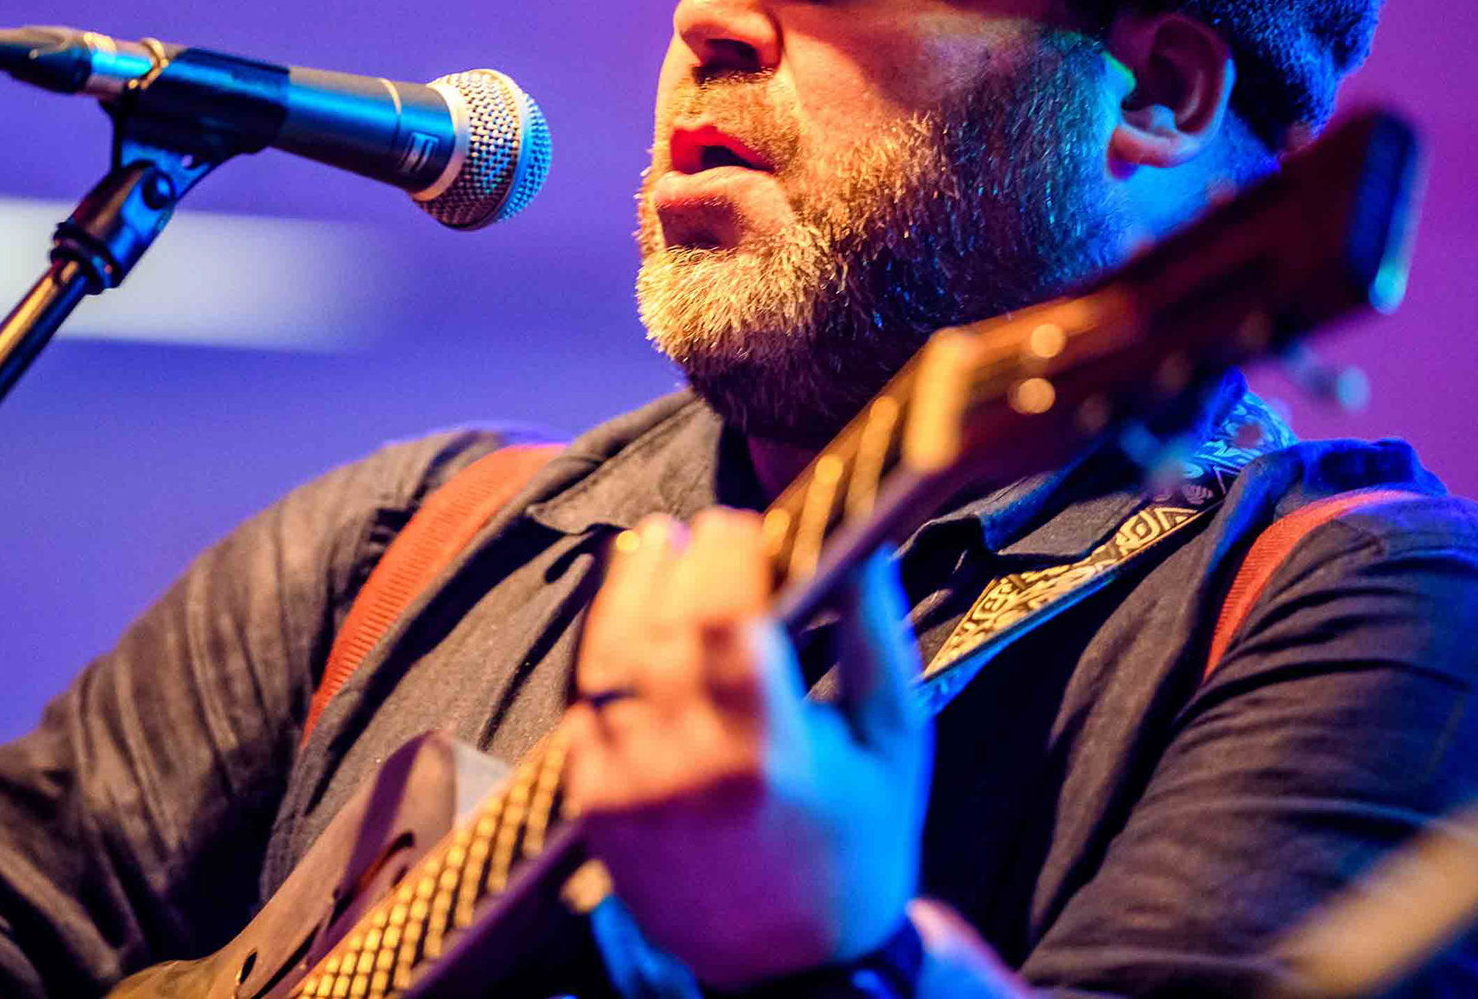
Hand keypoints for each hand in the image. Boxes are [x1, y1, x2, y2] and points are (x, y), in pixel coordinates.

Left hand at [563, 508, 931, 990]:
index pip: (724, 620)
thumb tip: (861, 542)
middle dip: (671, 565)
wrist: (796, 969)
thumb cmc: (859, 847)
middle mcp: (685, 772)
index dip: (724, 557)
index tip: (740, 523)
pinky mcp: (594, 814)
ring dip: (624, 597)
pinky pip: (584, 713)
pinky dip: (602, 660)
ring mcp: (629, 794)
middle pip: (658, 631)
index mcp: (767, 754)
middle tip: (690, 528)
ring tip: (650, 551)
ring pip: (607, 664)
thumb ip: (875, 636)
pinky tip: (626, 625)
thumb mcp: (892, 742)